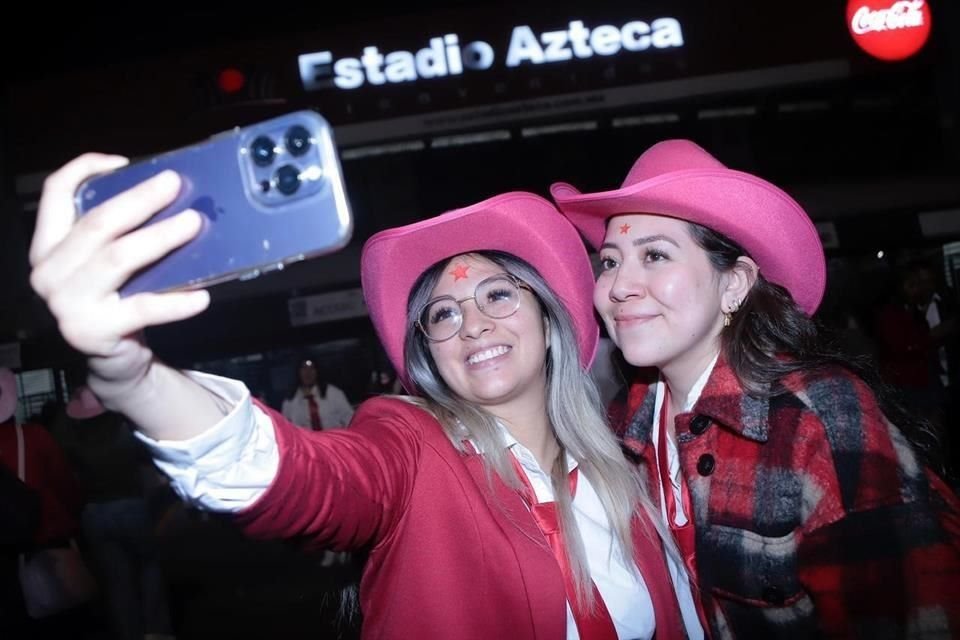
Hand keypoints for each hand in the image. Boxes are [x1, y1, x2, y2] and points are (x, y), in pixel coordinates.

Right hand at [28, 153, 209, 403]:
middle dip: (140, 200)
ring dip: (160, 238)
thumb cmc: (116, 299)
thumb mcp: (106, 262)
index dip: (85, 169)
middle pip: (98, 223)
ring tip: (193, 223)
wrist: (113, 360)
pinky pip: (143, 308)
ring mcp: (67, 303)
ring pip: (119, 258)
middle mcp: (48, 271)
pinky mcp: (93, 331)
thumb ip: (119, 232)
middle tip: (175, 185)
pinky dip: (175, 302)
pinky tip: (202, 296)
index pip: (55, 194)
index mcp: (48, 246)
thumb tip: (169, 195)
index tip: (125, 162)